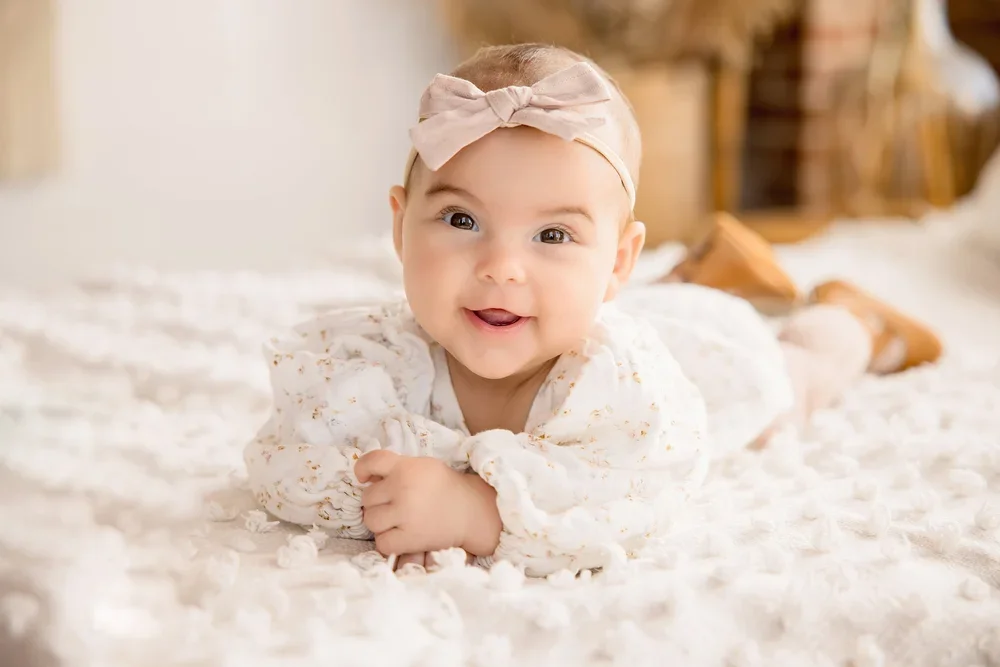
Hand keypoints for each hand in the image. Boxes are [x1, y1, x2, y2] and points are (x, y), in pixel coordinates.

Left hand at [355, 451, 500, 556]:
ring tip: (397, 520)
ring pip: (370, 520)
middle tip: (395, 503)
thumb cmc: (443, 487)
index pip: (371, 461)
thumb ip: (397, 468)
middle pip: (367, 497)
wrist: (471, 512)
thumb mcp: (422, 466)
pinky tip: (401, 535)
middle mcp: (403, 488)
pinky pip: (381, 542)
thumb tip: (367, 480)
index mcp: (406, 467)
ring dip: (380, 522)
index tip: (364, 478)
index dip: (362, 468)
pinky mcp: (409, 539)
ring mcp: (405, 514)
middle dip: (378, 501)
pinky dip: (388, 541)